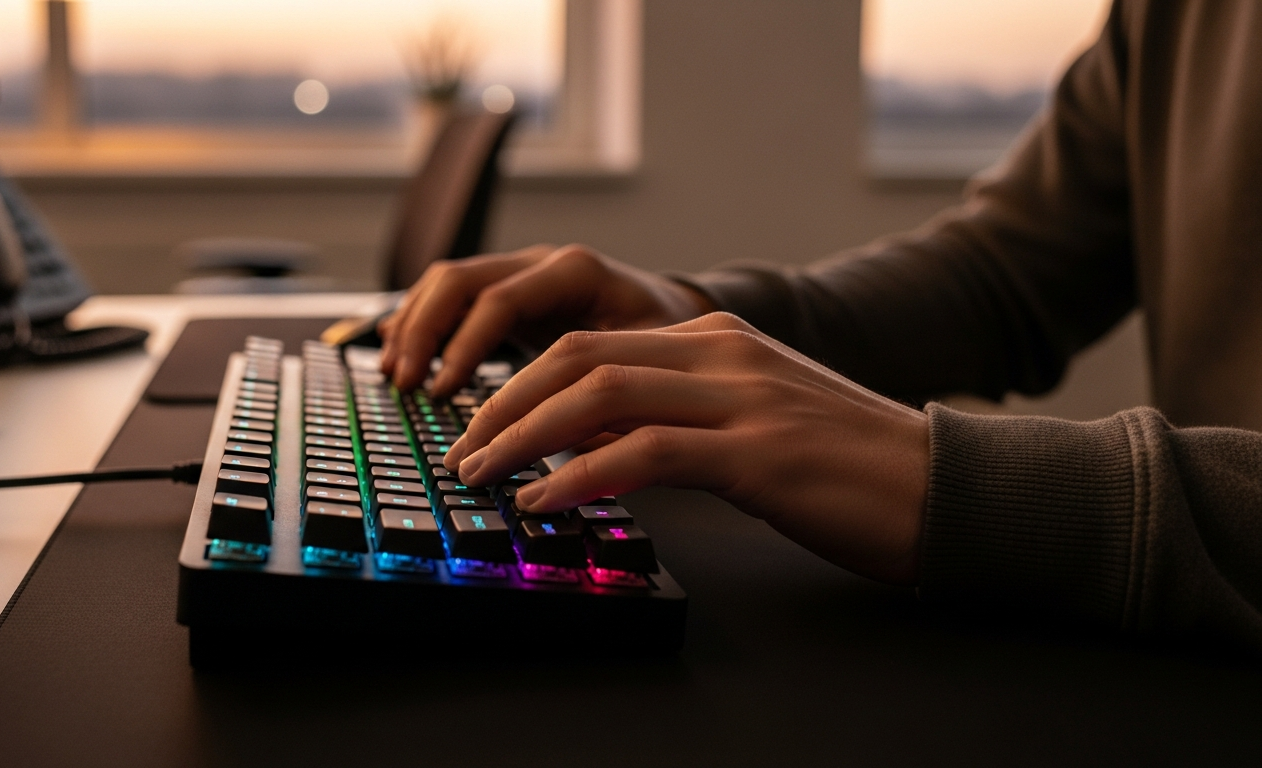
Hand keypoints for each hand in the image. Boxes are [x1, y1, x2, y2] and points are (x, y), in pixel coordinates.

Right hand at [378, 244, 712, 395]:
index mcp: (576, 272)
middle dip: (426, 333)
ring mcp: (523, 271)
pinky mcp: (511, 290)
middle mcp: (543, 263)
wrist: (682, 310)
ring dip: (416, 325)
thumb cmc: (673, 337)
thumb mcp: (654, 365)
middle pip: (462, 281)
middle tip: (408, 384)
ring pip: (449, 281)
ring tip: (397, 373)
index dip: (466, 347)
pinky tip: (403, 353)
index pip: (500, 301)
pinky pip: (453, 293)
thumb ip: (609, 397)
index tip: (445, 393)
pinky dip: (423, 320)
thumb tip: (566, 452)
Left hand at [444, 312, 930, 584]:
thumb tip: (592, 449)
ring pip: (598, 396)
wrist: (948, 487)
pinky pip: (643, 453)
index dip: (521, 383)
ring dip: (522, 436)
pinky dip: (578, 476)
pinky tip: (544, 501)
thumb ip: (680, 420)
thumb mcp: (756, 422)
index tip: (482, 424)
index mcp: (719, 341)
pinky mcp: (758, 452)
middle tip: (463, 450)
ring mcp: (742, 398)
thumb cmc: (851, 468)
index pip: (592, 344)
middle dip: (503, 403)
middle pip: (579, 358)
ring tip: (483, 475)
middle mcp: (723, 354)